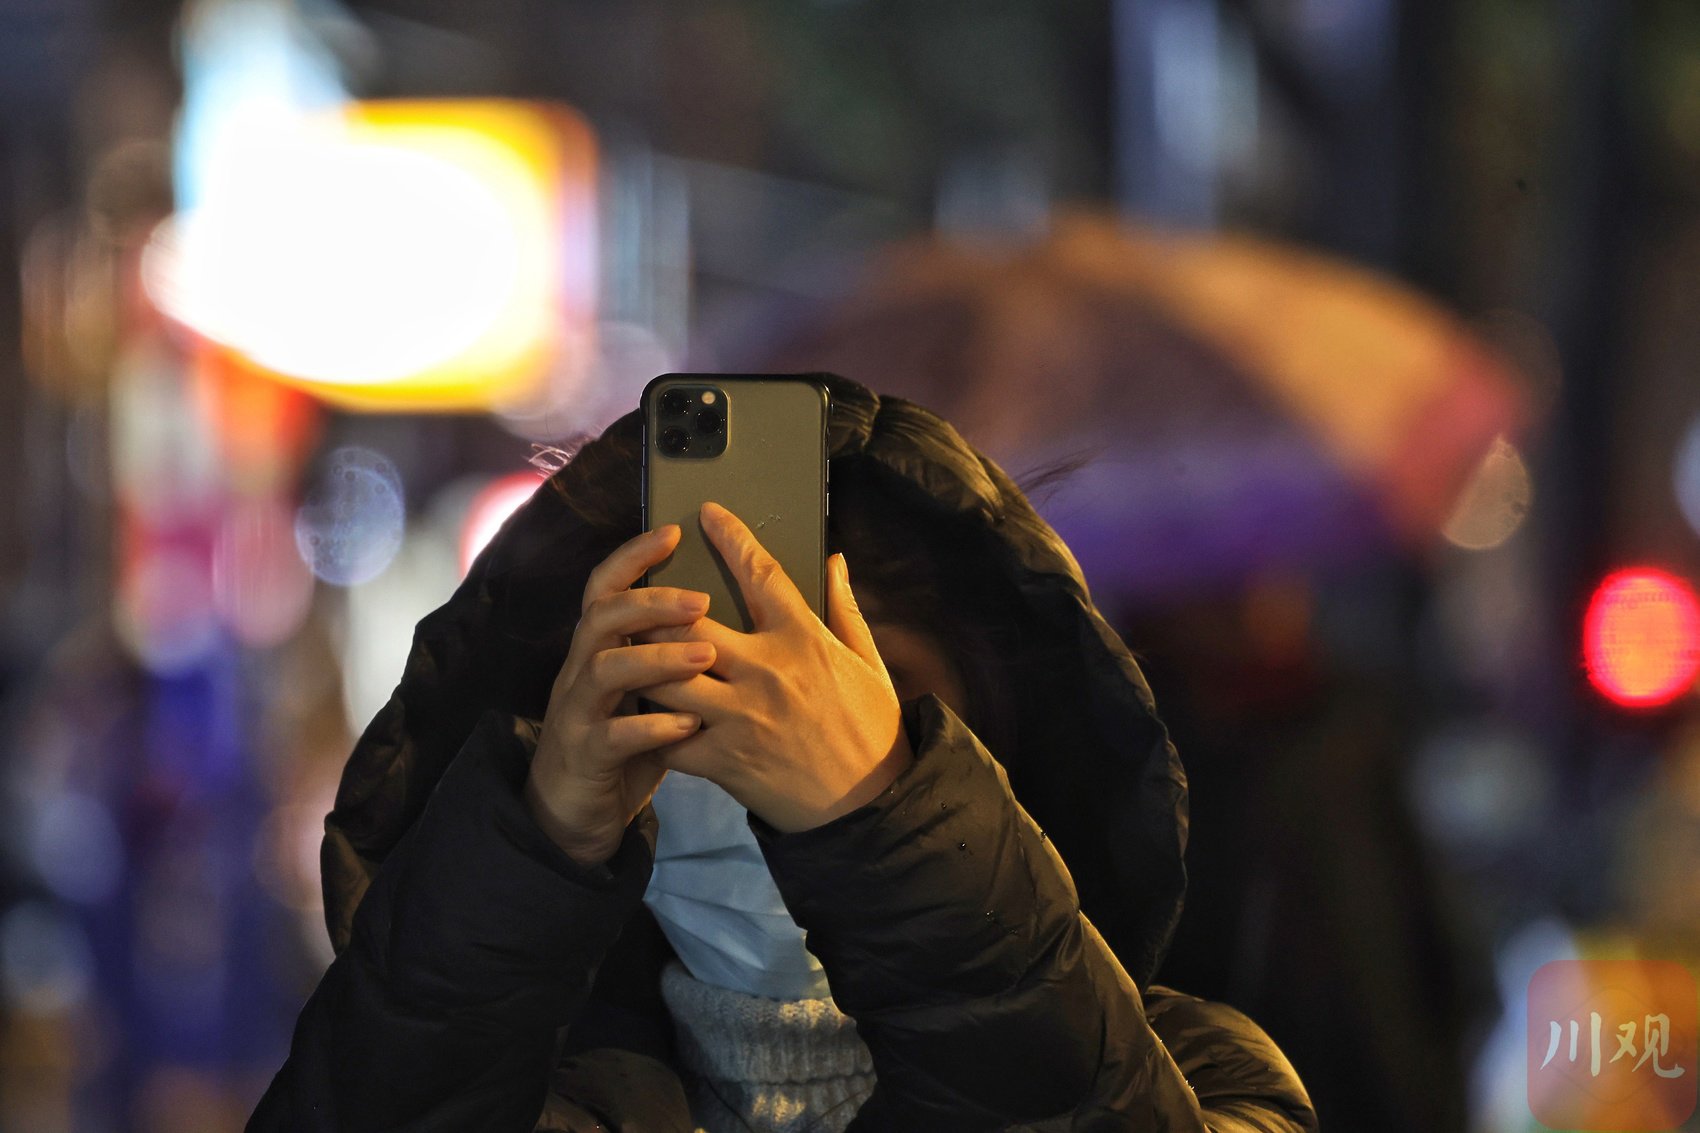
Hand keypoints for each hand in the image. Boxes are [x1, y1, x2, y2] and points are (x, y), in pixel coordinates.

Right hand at [524, 524, 717, 866]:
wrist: (576, 815)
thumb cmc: (625, 744)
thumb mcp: (648, 692)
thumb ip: (673, 655)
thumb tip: (729, 616)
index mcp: (599, 649)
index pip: (607, 587)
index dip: (634, 555)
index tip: (674, 531)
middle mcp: (581, 671)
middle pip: (603, 616)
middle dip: (651, 601)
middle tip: (702, 599)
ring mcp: (577, 713)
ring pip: (605, 668)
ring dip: (656, 658)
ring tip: (705, 655)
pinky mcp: (584, 755)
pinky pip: (613, 734)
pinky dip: (652, 726)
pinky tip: (690, 726)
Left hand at [636, 500, 912, 832]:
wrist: (869, 807)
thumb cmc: (871, 730)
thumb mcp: (868, 663)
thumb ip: (844, 608)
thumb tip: (834, 559)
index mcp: (805, 640)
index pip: (761, 573)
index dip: (731, 538)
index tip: (708, 514)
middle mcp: (766, 671)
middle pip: (690, 620)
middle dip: (659, 604)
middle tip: (642, 594)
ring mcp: (740, 717)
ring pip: (667, 675)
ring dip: (646, 662)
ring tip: (632, 651)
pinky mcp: (723, 760)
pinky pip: (669, 735)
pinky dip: (653, 724)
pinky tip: (646, 713)